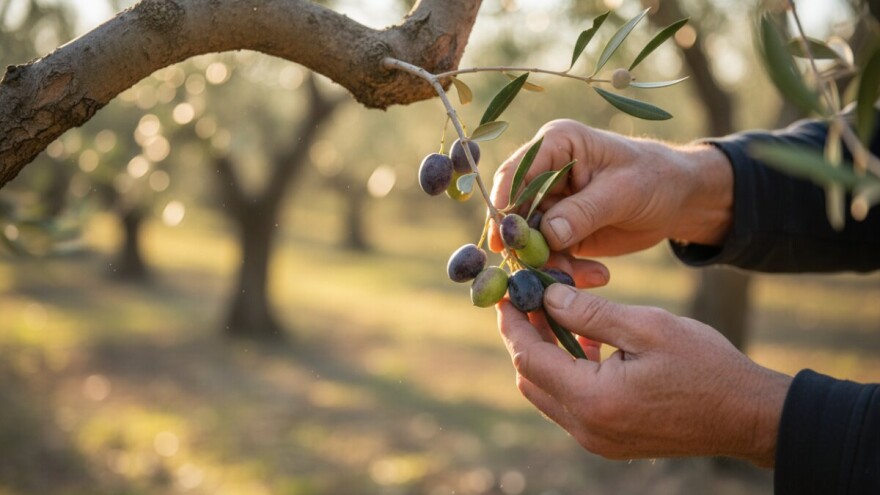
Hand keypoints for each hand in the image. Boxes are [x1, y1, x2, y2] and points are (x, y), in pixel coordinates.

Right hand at [489, 119, 733, 256]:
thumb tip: (546, 234)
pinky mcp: (559, 232)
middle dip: (525, 244)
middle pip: (515, 211)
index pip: (516, 173)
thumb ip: (584, 211)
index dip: (503, 204)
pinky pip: (550, 256)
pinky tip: (598, 275)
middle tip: (538, 270)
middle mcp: (544, 173)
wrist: (678, 199)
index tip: (500, 237)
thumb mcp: (623, 192)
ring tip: (585, 276)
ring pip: (529, 240)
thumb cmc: (654, 178)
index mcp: (555, 145)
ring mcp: (550, 205)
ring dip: (549, 263)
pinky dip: (567, 270)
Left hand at [495, 284, 791, 466]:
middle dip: (524, 338)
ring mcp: (597, 441)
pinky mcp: (610, 443)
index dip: (512, 324)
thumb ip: (590, 313)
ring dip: (545, 356)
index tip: (505, 295)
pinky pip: (570, 406)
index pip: (529, 359)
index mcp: (593, 400)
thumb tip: (547, 296)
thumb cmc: (705, 366)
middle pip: (530, 379)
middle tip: (529, 301)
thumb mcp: (647, 327)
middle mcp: (587, 428)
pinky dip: (566, 375)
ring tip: (558, 315)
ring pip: (547, 394)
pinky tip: (586, 344)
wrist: (747, 416)